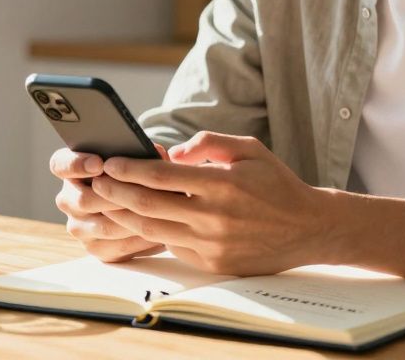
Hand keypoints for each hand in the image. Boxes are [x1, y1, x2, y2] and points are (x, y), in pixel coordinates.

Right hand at [50, 146, 168, 262]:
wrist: (138, 205)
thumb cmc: (133, 173)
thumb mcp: (132, 157)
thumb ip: (139, 152)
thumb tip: (156, 153)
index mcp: (69, 170)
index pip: (60, 164)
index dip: (77, 164)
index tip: (98, 163)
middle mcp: (67, 199)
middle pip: (83, 200)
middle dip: (115, 196)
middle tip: (140, 191)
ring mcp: (79, 226)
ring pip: (104, 226)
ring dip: (132, 218)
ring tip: (158, 210)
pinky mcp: (95, 248)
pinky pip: (118, 247)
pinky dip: (141, 238)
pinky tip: (160, 229)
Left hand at [93, 132, 334, 275]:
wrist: (307, 228)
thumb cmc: (274, 183)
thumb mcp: (248, 149)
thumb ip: (209, 142)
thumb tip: (172, 151)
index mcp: (222, 184)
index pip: (162, 176)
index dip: (130, 168)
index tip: (110, 161)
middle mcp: (214, 216)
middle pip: (149, 205)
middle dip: (116, 191)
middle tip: (97, 180)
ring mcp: (212, 244)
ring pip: (153, 230)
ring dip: (125, 214)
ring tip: (108, 200)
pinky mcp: (212, 263)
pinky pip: (172, 245)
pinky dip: (151, 231)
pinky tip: (138, 219)